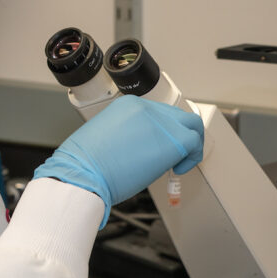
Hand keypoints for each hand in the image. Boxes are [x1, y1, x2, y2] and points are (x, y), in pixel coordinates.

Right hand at [33, 95, 203, 226]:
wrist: (82, 172)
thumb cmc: (85, 164)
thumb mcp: (105, 138)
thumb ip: (127, 137)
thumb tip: (141, 150)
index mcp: (127, 105)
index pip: (157, 114)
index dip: (162, 132)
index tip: (159, 148)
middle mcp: (145, 107)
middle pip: (177, 115)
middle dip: (180, 135)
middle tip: (175, 156)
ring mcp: (160, 121)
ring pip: (191, 125)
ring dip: (191, 144)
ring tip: (179, 163)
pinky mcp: (173, 139)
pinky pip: (195, 144)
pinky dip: (193, 157)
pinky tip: (178, 170)